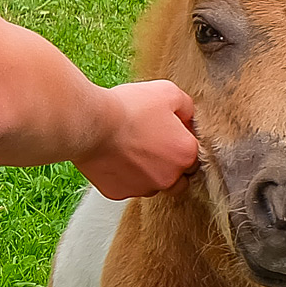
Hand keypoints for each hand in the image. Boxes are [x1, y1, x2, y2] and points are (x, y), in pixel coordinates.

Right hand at [76, 80, 197, 200]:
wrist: (92, 123)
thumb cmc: (130, 108)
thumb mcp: (168, 92)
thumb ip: (186, 107)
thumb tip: (188, 117)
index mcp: (185, 154)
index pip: (193, 156)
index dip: (180, 143)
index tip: (166, 132)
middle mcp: (169, 178)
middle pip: (177, 178)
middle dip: (168, 164)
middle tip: (150, 144)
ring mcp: (143, 189)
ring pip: (151, 184)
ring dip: (145, 171)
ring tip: (129, 148)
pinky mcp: (118, 193)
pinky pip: (125, 187)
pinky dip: (121, 176)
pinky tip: (113, 157)